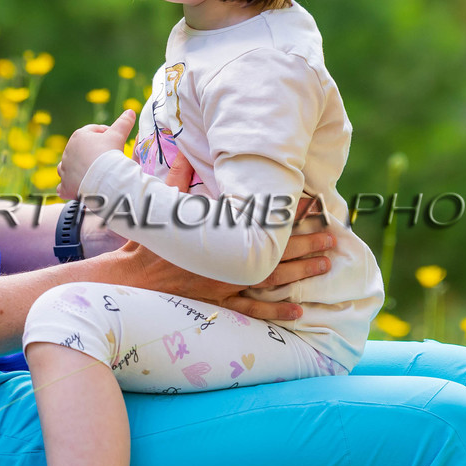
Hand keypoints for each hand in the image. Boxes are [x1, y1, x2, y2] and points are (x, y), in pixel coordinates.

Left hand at [57, 109, 135, 198]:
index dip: (104, 134)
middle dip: (90, 152)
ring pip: (68, 166)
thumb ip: (123, 123)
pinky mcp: (65, 186)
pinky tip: (77, 187)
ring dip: (76, 168)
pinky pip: (63, 186)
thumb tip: (130, 111)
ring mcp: (65, 170)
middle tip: (106, 158)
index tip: (114, 140)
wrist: (104, 179)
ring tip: (90, 172)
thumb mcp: (118, 135)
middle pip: (80, 149)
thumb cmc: (109, 154)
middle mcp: (68, 152)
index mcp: (78, 136)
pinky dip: (69, 186)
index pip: (92, 131)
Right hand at [132, 152, 334, 320]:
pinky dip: (275, 312)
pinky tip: (298, 313)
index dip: (289, 211)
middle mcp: (228, 258)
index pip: (263, 218)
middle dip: (306, 241)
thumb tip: (185, 152)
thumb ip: (178, 178)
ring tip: (325, 265)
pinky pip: (252, 309)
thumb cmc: (148, 242)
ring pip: (272, 278)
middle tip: (332, 237)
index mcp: (221, 232)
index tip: (313, 204)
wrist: (133, 279)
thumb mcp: (163, 204)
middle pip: (276, 249)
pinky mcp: (219, 302)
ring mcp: (226, 283)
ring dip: (300, 271)